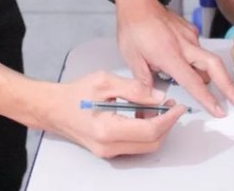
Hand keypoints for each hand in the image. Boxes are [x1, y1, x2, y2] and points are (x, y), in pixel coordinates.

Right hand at [44, 71, 186, 157]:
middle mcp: (109, 146)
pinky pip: (135, 145)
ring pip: (145, 146)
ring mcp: (108, 152)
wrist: (53, 109)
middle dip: (167, 124)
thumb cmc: (75, 93)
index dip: (169, 119)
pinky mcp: (109, 151)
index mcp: (108, 129)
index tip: (179, 107)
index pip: (150, 130)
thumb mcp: (106, 81)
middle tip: (173, 106)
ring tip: (158, 107)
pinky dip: (146, 132)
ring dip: (157, 128)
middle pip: (151, 143)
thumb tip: (159, 97)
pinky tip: (143, 114)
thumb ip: (135, 89)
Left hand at [114, 0, 233, 115]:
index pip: (194, 82)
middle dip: (229, 85)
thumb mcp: (132, 58)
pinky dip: (196, 60)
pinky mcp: (190, 30)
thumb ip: (144, 82)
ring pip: (207, 58)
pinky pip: (198, 49)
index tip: (219, 110)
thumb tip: (153, 99)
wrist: (137, 0)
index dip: (208, 99)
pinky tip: (186, 62)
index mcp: (170, 55)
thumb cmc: (133, 27)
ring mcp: (190, 36)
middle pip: (214, 66)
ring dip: (211, 74)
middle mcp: (185, 45)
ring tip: (207, 84)